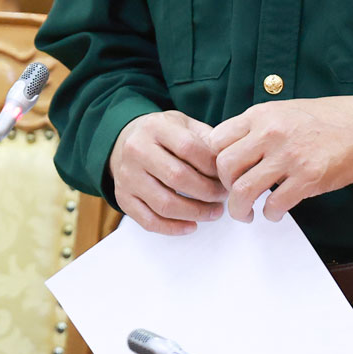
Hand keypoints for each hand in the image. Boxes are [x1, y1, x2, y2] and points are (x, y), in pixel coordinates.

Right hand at [107, 111, 225, 234]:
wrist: (124, 141)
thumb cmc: (163, 136)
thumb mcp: (183, 125)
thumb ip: (206, 139)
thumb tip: (229, 165)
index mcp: (154, 127)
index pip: (189, 148)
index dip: (212, 166)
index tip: (226, 176)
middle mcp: (136, 150)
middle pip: (177, 177)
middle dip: (208, 192)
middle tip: (223, 197)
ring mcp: (127, 176)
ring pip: (164, 204)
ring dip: (195, 213)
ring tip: (214, 212)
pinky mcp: (123, 198)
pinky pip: (149, 221)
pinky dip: (173, 228)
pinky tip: (191, 226)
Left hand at [211, 94, 352, 220]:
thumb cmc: (324, 119)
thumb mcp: (282, 110)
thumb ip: (255, 128)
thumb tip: (231, 152)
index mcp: (260, 115)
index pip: (215, 139)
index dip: (213, 161)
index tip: (223, 173)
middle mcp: (269, 133)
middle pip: (224, 167)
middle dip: (224, 188)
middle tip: (234, 196)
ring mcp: (288, 156)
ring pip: (243, 190)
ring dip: (240, 209)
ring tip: (247, 213)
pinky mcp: (308, 178)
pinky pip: (274, 204)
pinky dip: (270, 214)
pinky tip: (274, 212)